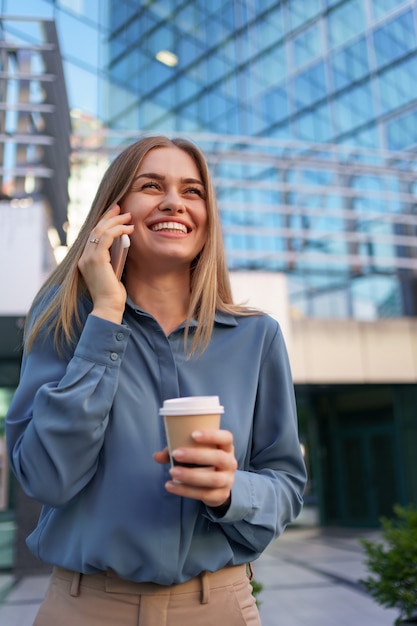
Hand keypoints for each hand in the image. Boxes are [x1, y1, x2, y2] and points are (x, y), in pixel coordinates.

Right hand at [77, 204, 133, 322]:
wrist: (109, 308)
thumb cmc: (113, 294)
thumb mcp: (113, 272)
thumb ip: (113, 258)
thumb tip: (122, 243)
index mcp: (86, 260)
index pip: (93, 235)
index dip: (104, 221)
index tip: (115, 212)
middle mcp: (83, 257)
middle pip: (95, 229)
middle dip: (109, 216)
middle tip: (121, 208)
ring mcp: (88, 258)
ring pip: (100, 231)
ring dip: (115, 221)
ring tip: (128, 216)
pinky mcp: (96, 260)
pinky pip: (106, 238)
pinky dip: (118, 230)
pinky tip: (129, 229)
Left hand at [153, 429, 236, 509]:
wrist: (218, 486)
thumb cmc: (204, 462)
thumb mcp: (196, 452)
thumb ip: (177, 450)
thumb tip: (157, 456)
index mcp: (226, 447)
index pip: (226, 438)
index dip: (212, 435)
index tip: (193, 434)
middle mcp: (230, 463)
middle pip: (219, 458)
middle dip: (196, 456)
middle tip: (176, 454)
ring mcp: (227, 480)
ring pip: (213, 478)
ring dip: (191, 475)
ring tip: (172, 472)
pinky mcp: (220, 495)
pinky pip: (204, 494)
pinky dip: (185, 490)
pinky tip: (170, 486)